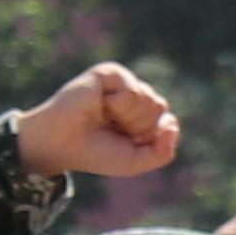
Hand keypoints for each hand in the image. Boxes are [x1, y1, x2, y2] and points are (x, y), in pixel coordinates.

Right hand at [15, 64, 181, 181]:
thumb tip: (173, 124)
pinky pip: (132, 91)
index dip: (146, 138)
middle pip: (159, 109)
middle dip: (137, 127)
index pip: (167, 123)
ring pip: (149, 100)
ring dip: (126, 117)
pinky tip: (99, 104)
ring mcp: (124, 82)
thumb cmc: (95, 152)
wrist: (62, 144)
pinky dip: (117, 105)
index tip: (124, 142)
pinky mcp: (111, 72)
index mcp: (144, 115)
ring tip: (104, 117)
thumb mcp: (134, 162)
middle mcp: (137, 96)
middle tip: (111, 128)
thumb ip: (162, 152)